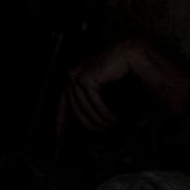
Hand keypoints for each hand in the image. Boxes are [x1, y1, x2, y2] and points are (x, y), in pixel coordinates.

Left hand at [59, 38, 189, 135]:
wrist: (130, 54)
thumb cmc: (120, 69)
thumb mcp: (104, 89)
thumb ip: (94, 102)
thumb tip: (91, 120)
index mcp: (74, 77)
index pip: (62, 102)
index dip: (60, 119)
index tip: (58, 134)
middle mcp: (72, 76)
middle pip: (75, 110)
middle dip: (90, 124)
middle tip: (104, 131)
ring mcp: (77, 76)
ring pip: (85, 109)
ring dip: (100, 120)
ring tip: (112, 125)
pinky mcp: (85, 79)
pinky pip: (93, 104)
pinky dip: (104, 114)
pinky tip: (113, 118)